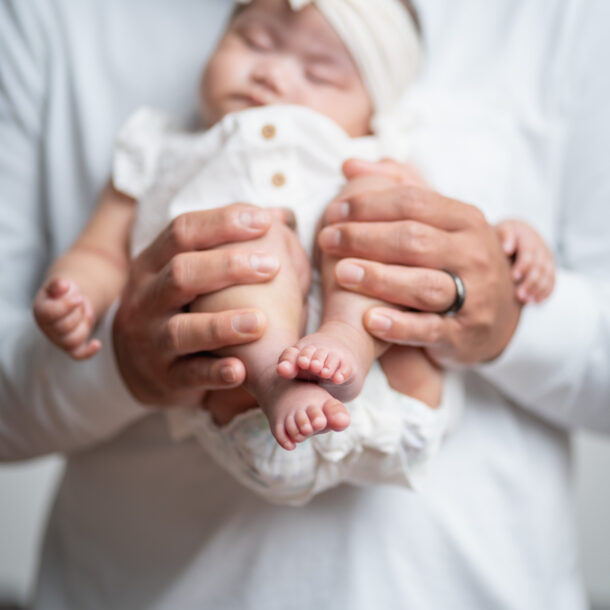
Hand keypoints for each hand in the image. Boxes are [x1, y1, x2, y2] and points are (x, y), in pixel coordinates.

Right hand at [33, 277, 100, 359]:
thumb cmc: (65, 292)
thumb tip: (63, 284)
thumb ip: (58, 284)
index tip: (79, 298)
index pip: (50, 314)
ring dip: (84, 326)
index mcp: (41, 311)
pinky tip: (97, 344)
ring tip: (84, 313)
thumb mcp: (61, 284)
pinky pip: (78, 355)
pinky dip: (88, 352)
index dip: (66, 306)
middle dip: (77, 314)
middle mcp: (47, 328)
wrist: (72, 301)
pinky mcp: (71, 346)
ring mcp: (59, 339)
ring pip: (72, 340)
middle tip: (80, 303)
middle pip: (64, 328)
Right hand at [113, 204, 289, 405]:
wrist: (140, 366)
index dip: (223, 223)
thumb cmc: (181, 306)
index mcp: (153, 263)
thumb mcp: (191, 272)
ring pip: (182, 329)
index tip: (265, 220)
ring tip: (261, 322)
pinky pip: (189, 375)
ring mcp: (151, 340)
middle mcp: (146, 298)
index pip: (182, 231)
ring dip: (222, 325)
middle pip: (181, 274)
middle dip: (227, 267)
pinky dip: (215, 372)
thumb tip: (281, 214)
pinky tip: (241, 370)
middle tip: (273, 265)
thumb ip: (229, 243)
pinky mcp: (164, 377)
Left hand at [318, 159, 521, 365]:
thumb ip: (396, 187)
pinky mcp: (463, 333)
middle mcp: (473, 253)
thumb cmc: (455, 259)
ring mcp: (473, 295)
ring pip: (423, 284)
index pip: (413, 203)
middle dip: (364, 237)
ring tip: (341, 273)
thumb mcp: (438, 220)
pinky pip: (430, 328)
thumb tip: (348, 164)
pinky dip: (399, 325)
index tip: (333, 212)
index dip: (368, 205)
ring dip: (379, 278)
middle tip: (327, 240)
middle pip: (414, 240)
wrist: (499, 315)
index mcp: (465, 219)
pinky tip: (369, 319)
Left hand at [496, 219, 554, 303]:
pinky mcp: (550, 269)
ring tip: (526, 300)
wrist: (517, 234)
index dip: (523, 266)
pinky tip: (537, 301)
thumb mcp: (502, 230)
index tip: (513, 277)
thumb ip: (505, 236)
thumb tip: (507, 248)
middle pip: (540, 268)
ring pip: (547, 276)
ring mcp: (548, 259)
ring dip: (538, 290)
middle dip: (530, 282)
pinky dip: (546, 292)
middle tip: (519, 295)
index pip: (529, 254)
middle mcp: (542, 249)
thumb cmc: (504, 235)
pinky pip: (552, 282)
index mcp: (529, 238)